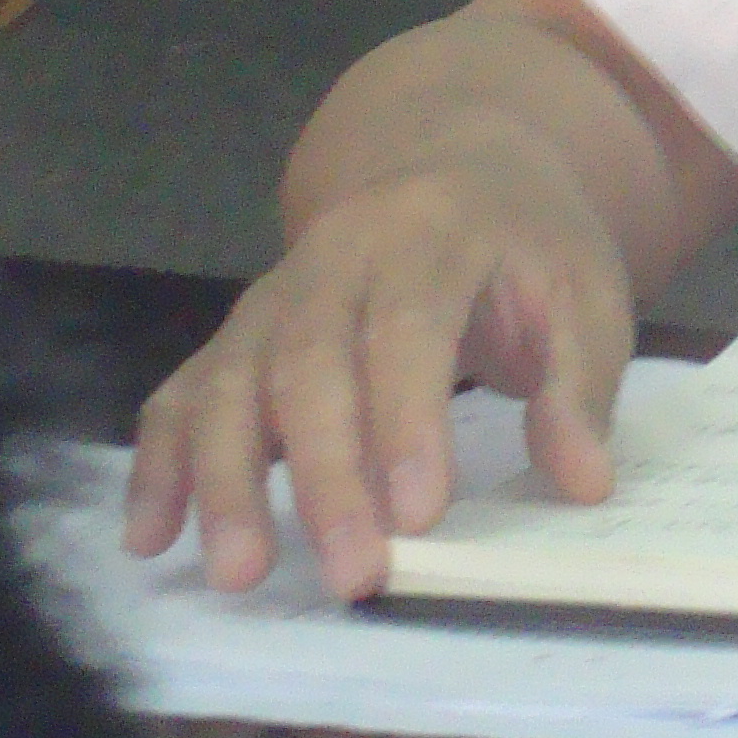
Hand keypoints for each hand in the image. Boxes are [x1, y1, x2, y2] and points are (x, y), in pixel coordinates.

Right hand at [123, 137, 637, 600]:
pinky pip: (182, 391)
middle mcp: (336, 257)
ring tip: (242, 571)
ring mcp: (274, 294)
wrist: (458, 164)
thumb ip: (581, 384)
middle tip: (351, 573)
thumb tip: (586, 483)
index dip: (408, 422)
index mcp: (433, 235)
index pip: (409, 328)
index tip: (417, 514)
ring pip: (231, 379)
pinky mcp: (236, 333)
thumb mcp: (585, 291)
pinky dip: (159, 462)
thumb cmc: (526, 244)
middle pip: (309, 361)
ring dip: (225, 478)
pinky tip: (150, 536)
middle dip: (324, 474)